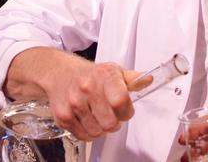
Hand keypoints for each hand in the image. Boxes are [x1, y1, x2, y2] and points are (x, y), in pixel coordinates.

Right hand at [9, 49, 150, 140]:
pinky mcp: (63, 117)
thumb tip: (148, 80)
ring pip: (97, 132)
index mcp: (104, 76)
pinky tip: (88, 119)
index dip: (126, 111)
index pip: (121, 101)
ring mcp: (73, 103)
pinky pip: (84, 136)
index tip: (125, 109)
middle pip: (110, 123)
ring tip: (98, 115)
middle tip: (111, 114)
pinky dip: (89, 132)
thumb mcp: (112, 71)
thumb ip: (132, 79)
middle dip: (115, 122)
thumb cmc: (89, 75)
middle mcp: (87, 88)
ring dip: (101, 128)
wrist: (59, 73)